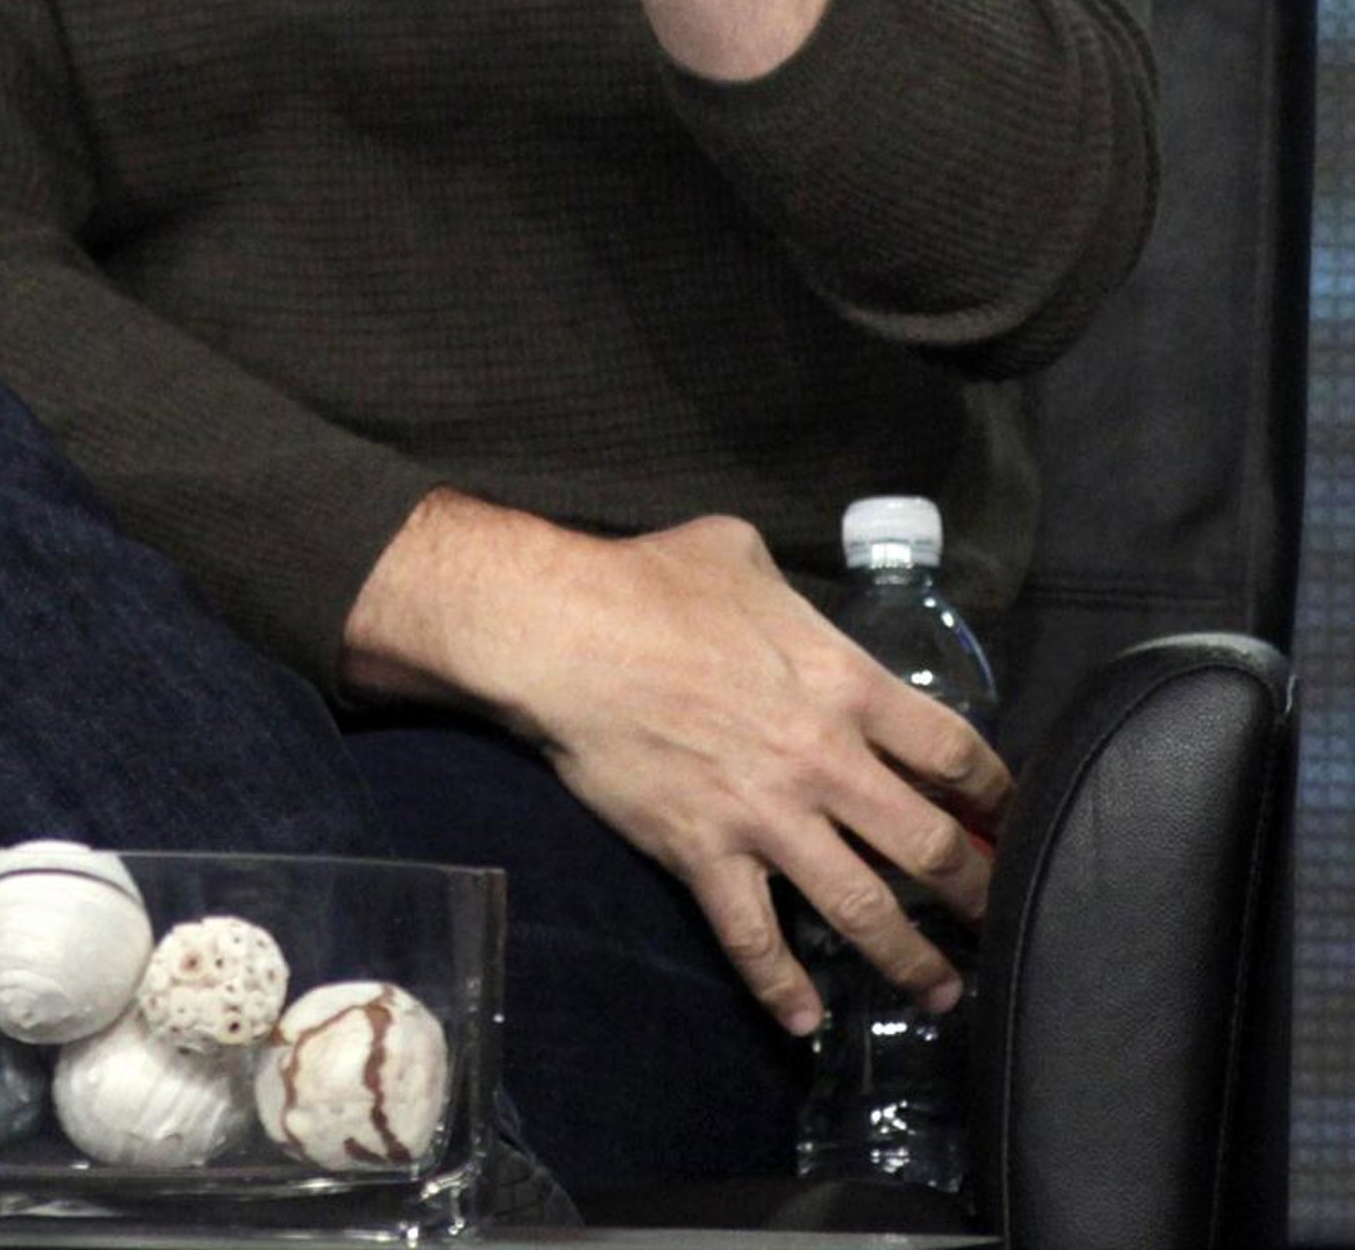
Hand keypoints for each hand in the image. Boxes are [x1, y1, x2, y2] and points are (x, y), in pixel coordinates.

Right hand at [345, 497, 1011, 1033]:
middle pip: (929, 845)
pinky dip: (781, 990)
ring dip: (911, 959)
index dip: (994, 792)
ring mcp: (767, 818)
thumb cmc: (652, 582)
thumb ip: (791, 593)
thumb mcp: (741, 553)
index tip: (1009, 817)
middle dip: (977, 889)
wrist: (567, 635)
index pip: (952, 750)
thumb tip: (794, 604)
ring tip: (942, 992)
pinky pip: (754, 942)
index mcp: (846, 684)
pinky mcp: (706, 856)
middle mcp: (824, 761)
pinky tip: (804, 1023)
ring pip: (862, 909)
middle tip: (999, 917)